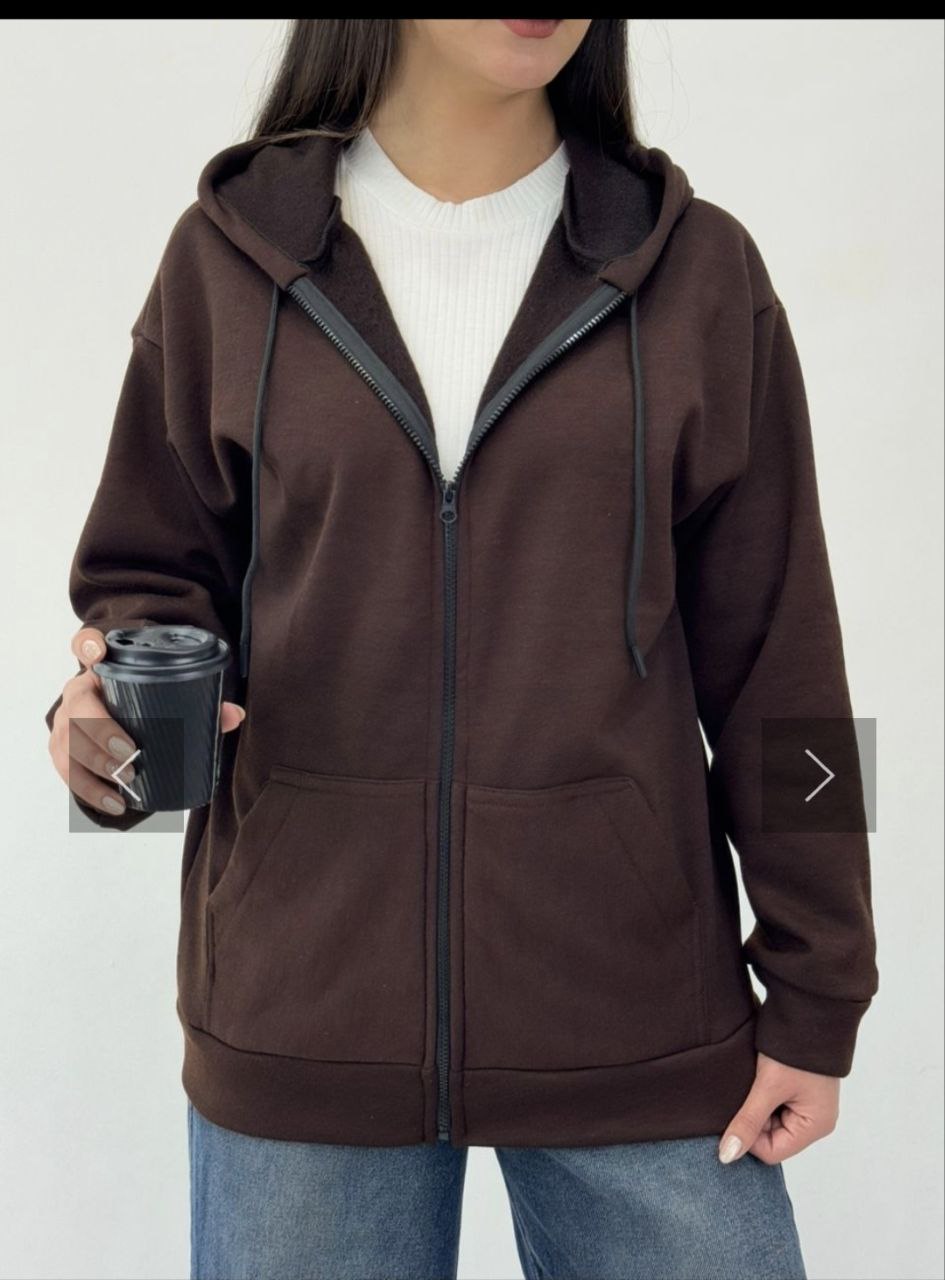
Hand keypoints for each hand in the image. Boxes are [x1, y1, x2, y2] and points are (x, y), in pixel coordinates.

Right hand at [48, 626, 245, 816]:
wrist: (116, 718)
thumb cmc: (143, 703)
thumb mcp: (164, 696)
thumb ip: (201, 701)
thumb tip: (234, 715)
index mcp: (102, 670)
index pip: (86, 644)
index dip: (89, 646)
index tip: (99, 653)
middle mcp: (79, 691)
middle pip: (77, 706)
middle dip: (99, 731)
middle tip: (128, 755)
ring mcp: (66, 721)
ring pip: (67, 742)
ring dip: (93, 766)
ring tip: (123, 784)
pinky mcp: (63, 750)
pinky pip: (65, 770)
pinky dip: (89, 790)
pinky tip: (113, 802)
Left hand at [718, 1050, 839, 1163]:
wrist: (806, 1011)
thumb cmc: (792, 1050)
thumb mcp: (767, 1087)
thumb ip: (747, 1122)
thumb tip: (727, 1156)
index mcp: (816, 1126)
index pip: (772, 1152)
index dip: (749, 1136)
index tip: (736, 1111)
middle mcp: (815, 1120)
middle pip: (771, 1137)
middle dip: (753, 1119)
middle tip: (743, 1093)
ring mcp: (808, 1105)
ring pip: (770, 1121)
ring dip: (756, 1105)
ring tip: (751, 1082)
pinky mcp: (800, 1091)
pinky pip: (774, 1105)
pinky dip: (762, 1095)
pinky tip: (756, 1078)